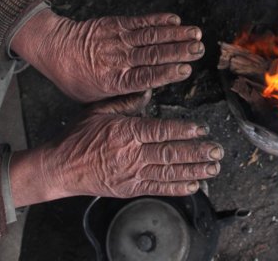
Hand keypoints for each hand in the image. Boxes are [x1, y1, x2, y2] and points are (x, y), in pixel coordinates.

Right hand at [10, 94, 223, 204]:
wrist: (60, 167)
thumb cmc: (78, 136)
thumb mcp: (99, 110)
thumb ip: (126, 100)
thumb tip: (148, 88)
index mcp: (126, 132)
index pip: (161, 131)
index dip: (183, 131)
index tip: (202, 129)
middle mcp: (132, 154)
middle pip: (170, 153)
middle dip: (197, 153)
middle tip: (217, 150)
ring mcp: (132, 174)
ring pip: (169, 172)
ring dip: (194, 171)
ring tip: (213, 168)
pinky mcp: (130, 188)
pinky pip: (158, 188)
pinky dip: (177, 188)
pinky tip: (194, 186)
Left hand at [11, 9, 204, 102]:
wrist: (55, 48)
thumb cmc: (76, 78)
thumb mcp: (94, 98)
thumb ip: (122, 97)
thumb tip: (149, 91)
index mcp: (112, 81)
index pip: (144, 77)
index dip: (166, 72)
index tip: (185, 70)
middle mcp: (117, 59)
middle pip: (152, 55)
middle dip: (178, 51)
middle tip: (199, 49)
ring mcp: (117, 39)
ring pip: (150, 36)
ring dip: (175, 34)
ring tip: (196, 33)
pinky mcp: (115, 24)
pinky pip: (140, 21)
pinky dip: (158, 19)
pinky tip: (175, 19)